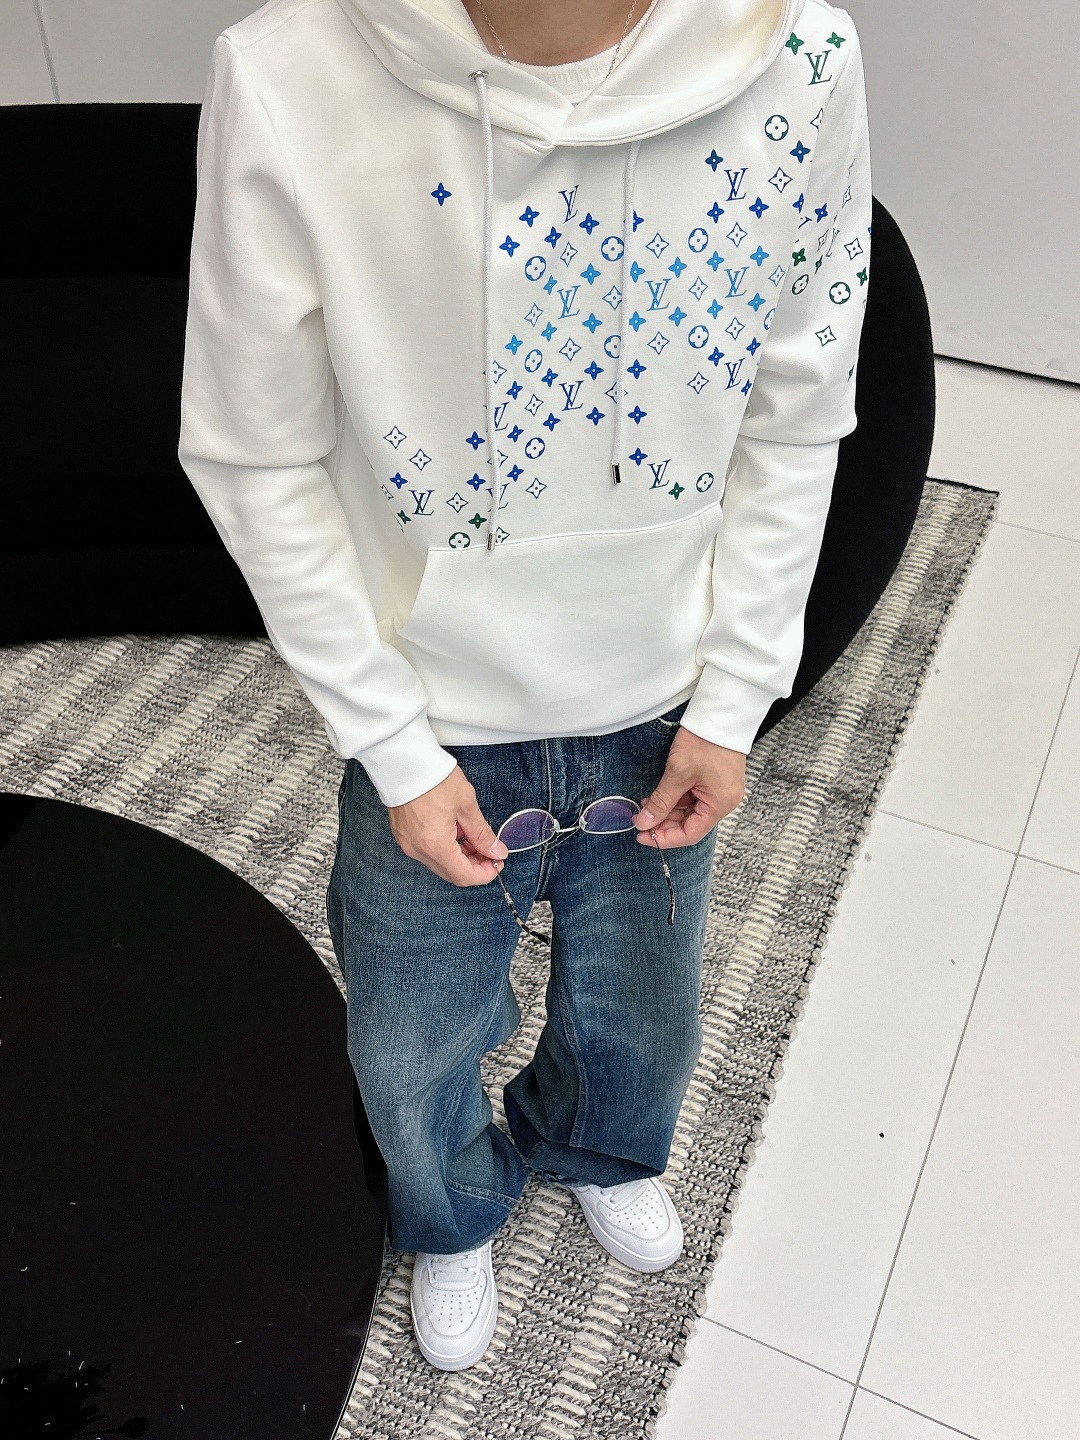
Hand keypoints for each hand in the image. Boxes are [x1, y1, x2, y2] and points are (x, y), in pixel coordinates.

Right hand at [387, 764, 508, 886]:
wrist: (403, 761)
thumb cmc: (433, 777)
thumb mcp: (466, 804)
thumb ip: (482, 833)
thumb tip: (496, 851)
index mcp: (435, 845)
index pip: (464, 876)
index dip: (484, 874)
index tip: (497, 863)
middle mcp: (418, 850)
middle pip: (451, 872)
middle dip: (474, 866)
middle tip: (490, 851)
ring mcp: (408, 844)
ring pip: (440, 863)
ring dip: (460, 857)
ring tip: (473, 836)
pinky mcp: (403, 835)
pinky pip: (427, 852)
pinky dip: (445, 848)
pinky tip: (455, 832)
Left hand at [633, 726, 745, 846]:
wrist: (720, 714)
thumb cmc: (705, 740)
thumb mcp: (678, 773)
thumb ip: (661, 801)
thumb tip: (645, 822)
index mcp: (720, 804)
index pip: (690, 834)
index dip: (665, 838)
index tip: (644, 836)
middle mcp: (723, 801)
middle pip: (690, 823)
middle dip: (664, 824)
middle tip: (640, 821)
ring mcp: (720, 791)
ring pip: (689, 811)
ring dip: (667, 811)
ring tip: (646, 806)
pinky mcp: (714, 781)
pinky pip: (693, 798)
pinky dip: (675, 799)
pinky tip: (658, 796)